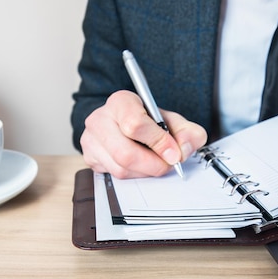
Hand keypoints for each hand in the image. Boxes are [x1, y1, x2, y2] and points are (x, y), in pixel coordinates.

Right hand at [80, 90, 207, 178]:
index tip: (174, 153)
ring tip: (154, 162)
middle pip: (125, 153)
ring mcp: (90, 140)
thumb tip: (182, 151)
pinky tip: (139, 165)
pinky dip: (133, 175)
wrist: (124, 124)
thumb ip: (188, 133)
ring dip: (144, 172)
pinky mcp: (89, 158)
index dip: (158, 142)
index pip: (135, 124)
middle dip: (153, 165)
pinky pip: (113, 176)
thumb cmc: (147, 121)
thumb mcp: (172, 120)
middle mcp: (100, 119)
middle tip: (167, 164)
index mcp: (121, 102)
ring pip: (120, 169)